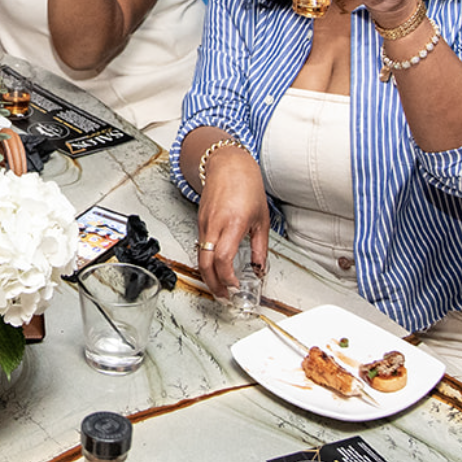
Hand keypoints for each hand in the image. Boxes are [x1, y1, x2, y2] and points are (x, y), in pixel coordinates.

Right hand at [195, 137, 268, 299]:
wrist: (227, 164)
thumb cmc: (246, 185)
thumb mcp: (261, 219)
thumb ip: (260, 247)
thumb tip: (260, 268)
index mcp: (232, 223)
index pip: (223, 259)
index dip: (227, 278)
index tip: (236, 287)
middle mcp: (214, 225)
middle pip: (205, 263)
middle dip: (213, 284)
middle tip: (223, 296)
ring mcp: (204, 223)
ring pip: (200, 256)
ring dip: (209, 275)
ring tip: (221, 287)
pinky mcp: (200, 222)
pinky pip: (201, 246)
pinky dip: (207, 261)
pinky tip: (216, 267)